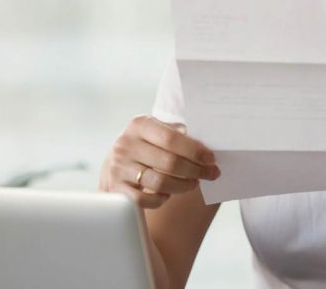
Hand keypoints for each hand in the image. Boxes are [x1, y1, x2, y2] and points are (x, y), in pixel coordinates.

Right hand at [99, 115, 220, 208]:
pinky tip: (168, 194)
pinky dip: (161, 199)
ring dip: (183, 186)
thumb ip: (178, 135)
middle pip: (169, 162)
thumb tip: (206, 145)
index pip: (172, 139)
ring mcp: (118, 167)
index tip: (211, 159)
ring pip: (159, 183)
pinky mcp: (115, 188)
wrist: (114, 165)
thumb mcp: (157, 133)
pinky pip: (144, 200)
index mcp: (140, 125)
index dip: (195, 151)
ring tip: (193, 183)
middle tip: (210, 174)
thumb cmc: (146, 146)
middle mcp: (126, 144)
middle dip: (196, 170)